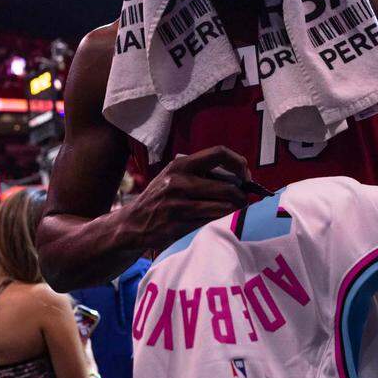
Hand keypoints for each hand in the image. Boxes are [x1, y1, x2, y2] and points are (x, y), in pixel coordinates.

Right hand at [122, 146, 250, 250]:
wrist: (133, 222)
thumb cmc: (161, 197)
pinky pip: (210, 220)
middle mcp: (179, 181)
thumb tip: (239, 178)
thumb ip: (201, 174)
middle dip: (241, 195)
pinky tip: (214, 217)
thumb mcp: (175, 176)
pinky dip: (218, 219)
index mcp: (181, 164)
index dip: (239, 163)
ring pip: (222, 206)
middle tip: (243, 199)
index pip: (219, 153)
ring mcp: (178, 204)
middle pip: (226, 186)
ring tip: (231, 209)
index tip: (245, 176)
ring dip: (232, 209)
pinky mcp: (179, 224)